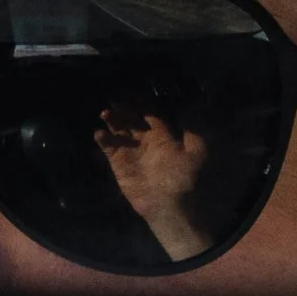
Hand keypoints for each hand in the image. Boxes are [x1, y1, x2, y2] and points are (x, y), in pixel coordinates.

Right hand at [94, 107, 212, 259]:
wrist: (169, 205)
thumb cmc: (184, 178)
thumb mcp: (196, 151)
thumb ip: (192, 128)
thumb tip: (191, 104)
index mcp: (164, 136)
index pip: (150, 113)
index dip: (142, 101)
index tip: (133, 91)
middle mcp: (145, 140)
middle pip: (132, 118)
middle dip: (124, 107)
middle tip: (115, 97)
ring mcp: (131, 151)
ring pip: (119, 130)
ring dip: (112, 120)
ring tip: (106, 112)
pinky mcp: (119, 163)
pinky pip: (109, 147)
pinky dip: (103, 139)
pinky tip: (100, 133)